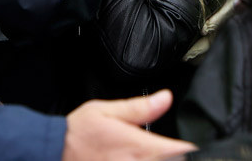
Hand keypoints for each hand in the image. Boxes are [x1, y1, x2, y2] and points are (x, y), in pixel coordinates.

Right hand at [62, 91, 196, 160]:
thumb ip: (139, 108)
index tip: (198, 145)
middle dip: (178, 156)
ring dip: (165, 160)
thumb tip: (166, 97)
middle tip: (179, 149)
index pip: (179, 152)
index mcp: (139, 147)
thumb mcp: (107, 111)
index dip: (192, 149)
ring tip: (166, 153)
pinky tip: (149, 160)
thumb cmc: (80, 132)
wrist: (54, 151)